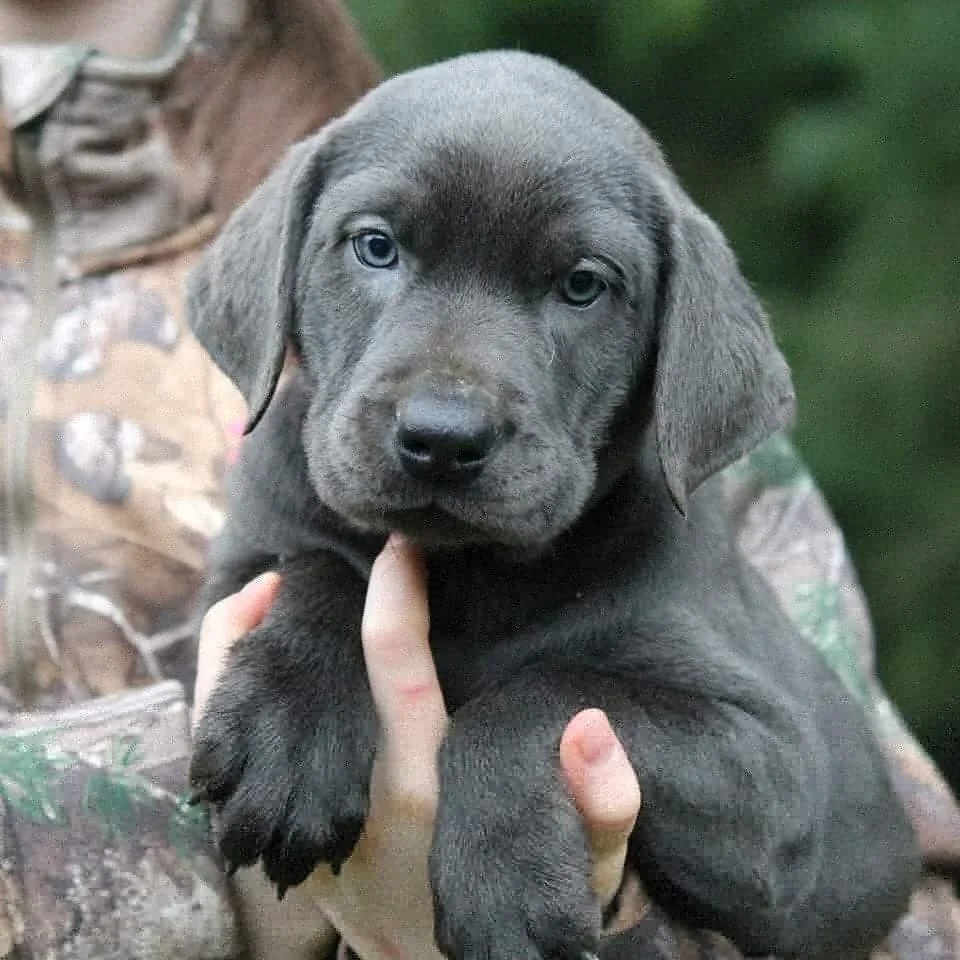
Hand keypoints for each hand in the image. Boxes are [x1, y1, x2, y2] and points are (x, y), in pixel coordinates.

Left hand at [194, 537, 641, 959]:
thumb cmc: (510, 897)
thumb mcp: (579, 875)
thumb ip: (604, 809)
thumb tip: (589, 728)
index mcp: (426, 785)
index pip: (400, 671)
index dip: (396, 598)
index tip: (401, 544)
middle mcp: (354, 795)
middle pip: (314, 680)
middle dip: (316, 604)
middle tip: (325, 547)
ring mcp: (303, 816)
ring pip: (248, 712)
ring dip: (251, 639)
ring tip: (277, 582)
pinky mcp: (274, 832)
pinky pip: (228, 747)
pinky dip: (229, 686)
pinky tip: (251, 642)